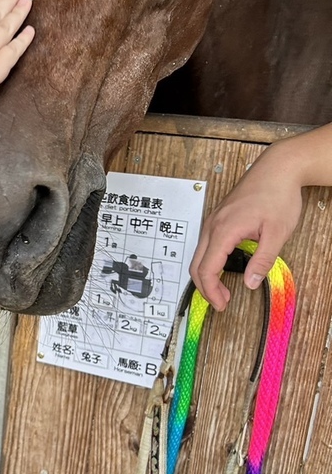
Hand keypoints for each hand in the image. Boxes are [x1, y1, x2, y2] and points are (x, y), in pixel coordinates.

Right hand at [190, 144, 302, 309]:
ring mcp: (213, 220)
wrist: (277, 168)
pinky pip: (205, 244)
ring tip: (223, 288)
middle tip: (221, 302)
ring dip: (207, 274)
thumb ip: (263, 260)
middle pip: (196, 265)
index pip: (207, 269)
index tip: (222, 305)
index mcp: (224, 230)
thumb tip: (250, 282)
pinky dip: (209, 261)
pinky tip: (224, 266)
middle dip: (205, 287)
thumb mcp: (277, 233)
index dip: (212, 291)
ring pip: (199, 254)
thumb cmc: (278, 195)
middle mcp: (213, 225)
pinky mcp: (218, 217)